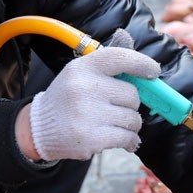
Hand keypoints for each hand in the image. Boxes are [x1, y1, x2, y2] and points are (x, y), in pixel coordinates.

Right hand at [22, 29, 159, 160]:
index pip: (120, 58)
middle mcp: (85, 87)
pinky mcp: (92, 138)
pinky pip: (127, 138)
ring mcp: (88, 114)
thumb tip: (136, 52)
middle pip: (132, 95)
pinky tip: (122, 140)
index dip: (142, 64)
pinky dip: (130, 140)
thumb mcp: (79, 74)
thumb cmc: (68, 98)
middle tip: (117, 109)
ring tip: (114, 125)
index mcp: (83, 67)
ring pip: (133, 119)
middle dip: (130, 104)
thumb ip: (108, 66)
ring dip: (130, 124)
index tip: (154, 71)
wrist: (38, 127)